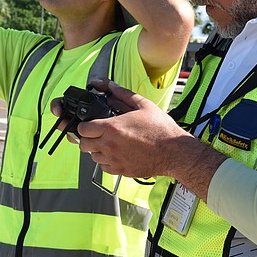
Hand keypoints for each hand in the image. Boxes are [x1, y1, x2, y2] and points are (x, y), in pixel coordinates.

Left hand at [65, 80, 192, 178]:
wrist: (174, 152)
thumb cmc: (161, 130)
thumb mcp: (143, 106)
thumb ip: (124, 94)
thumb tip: (111, 86)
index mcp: (113, 128)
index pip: (83, 129)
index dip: (84, 125)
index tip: (89, 124)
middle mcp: (110, 145)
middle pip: (83, 144)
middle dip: (88, 138)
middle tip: (97, 134)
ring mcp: (114, 159)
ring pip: (92, 157)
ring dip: (96, 150)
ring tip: (108, 143)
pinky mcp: (120, 170)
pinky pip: (103, 167)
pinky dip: (105, 161)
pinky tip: (115, 154)